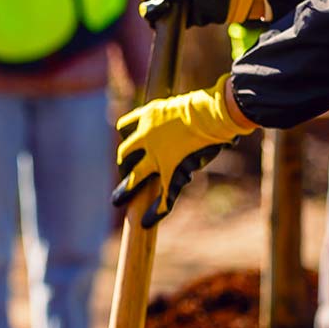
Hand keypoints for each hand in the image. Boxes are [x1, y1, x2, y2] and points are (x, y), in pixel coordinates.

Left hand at [112, 76, 255, 226]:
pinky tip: (146, 221)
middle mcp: (147, 138)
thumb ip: (174, 117)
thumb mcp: (180, 106)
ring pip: (135, 177)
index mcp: (148, 117)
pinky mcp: (171, 173)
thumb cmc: (204, 106)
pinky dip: (155, 210)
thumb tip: (184, 118)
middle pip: (125, 154)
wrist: (210, 114)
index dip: (128, 138)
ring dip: (126, 190)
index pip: (125, 128)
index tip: (131, 143)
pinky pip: (162, 195)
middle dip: (123, 165)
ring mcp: (157, 157)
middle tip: (123, 172)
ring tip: (117, 201)